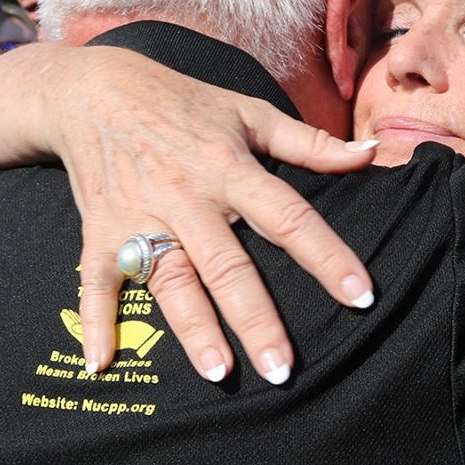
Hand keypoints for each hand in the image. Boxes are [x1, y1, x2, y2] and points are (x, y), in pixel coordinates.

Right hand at [0, 43, 377, 382]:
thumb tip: (370, 154)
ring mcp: (140, 217)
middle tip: (283, 370)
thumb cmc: (183, 102)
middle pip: (228, 264)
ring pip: (170, 280)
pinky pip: (95, 281)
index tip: (362, 296)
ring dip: (193, 328)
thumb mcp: (248, 112)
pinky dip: (97, 320)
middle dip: (256, 319)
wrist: (94, 91)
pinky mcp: (100, 231)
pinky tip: (102, 364)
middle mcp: (187, 197)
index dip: (328, 256)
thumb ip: (310, 142)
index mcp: (229, 168)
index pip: (289, 217)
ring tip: (218, 373)